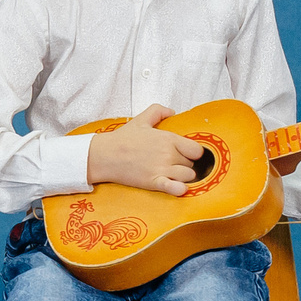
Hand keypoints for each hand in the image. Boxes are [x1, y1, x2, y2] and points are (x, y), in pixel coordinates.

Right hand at [84, 105, 208, 194]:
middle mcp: (168, 154)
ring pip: (188, 176)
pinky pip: (176, 188)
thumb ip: (158, 111)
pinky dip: (180, 189)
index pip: (196, 150)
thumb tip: (172, 112)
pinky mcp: (154, 182)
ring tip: (172, 174)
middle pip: (192, 164)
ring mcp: (162, 169)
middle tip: (172, 163)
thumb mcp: (140, 119)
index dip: (192, 153)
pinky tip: (178, 187)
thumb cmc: (122, 139)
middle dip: (184, 164)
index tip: (184, 154)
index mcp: (168, 139)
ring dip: (182, 177)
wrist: (104, 155)